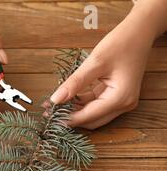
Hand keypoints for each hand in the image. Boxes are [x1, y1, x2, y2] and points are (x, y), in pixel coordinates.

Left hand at [48, 3, 160, 129]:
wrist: (139, 32)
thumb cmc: (121, 43)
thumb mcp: (95, 63)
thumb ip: (75, 83)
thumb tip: (55, 99)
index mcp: (120, 98)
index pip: (88, 116)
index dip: (67, 117)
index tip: (48, 115)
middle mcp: (124, 104)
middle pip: (92, 121)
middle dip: (70, 117)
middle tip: (49, 112)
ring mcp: (122, 101)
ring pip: (93, 115)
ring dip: (75, 111)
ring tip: (54, 105)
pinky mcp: (118, 96)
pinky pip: (97, 105)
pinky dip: (82, 104)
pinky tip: (67, 98)